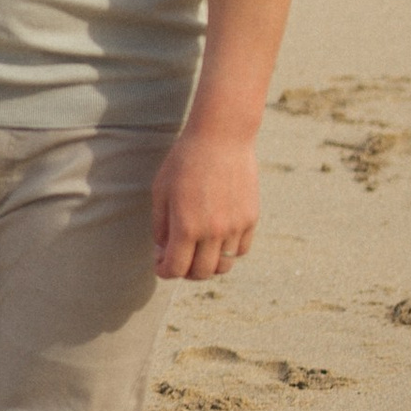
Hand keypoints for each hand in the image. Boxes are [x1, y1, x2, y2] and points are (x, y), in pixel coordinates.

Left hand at [151, 124, 259, 278]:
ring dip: (208, 264)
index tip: (160, 265)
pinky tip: (216, 237)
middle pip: (201, 273)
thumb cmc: (185, 160)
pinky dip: (227, 251)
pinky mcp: (250, 219)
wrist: (221, 137)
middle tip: (178, 259)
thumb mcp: (161, 190)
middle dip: (185, 272)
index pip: (176, 269)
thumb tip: (163, 251)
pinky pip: (240, 250)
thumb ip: (160, 226)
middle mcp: (213, 232)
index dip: (164, 271)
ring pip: (223, 265)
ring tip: (198, 250)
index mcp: (186, 226)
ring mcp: (235, 227)